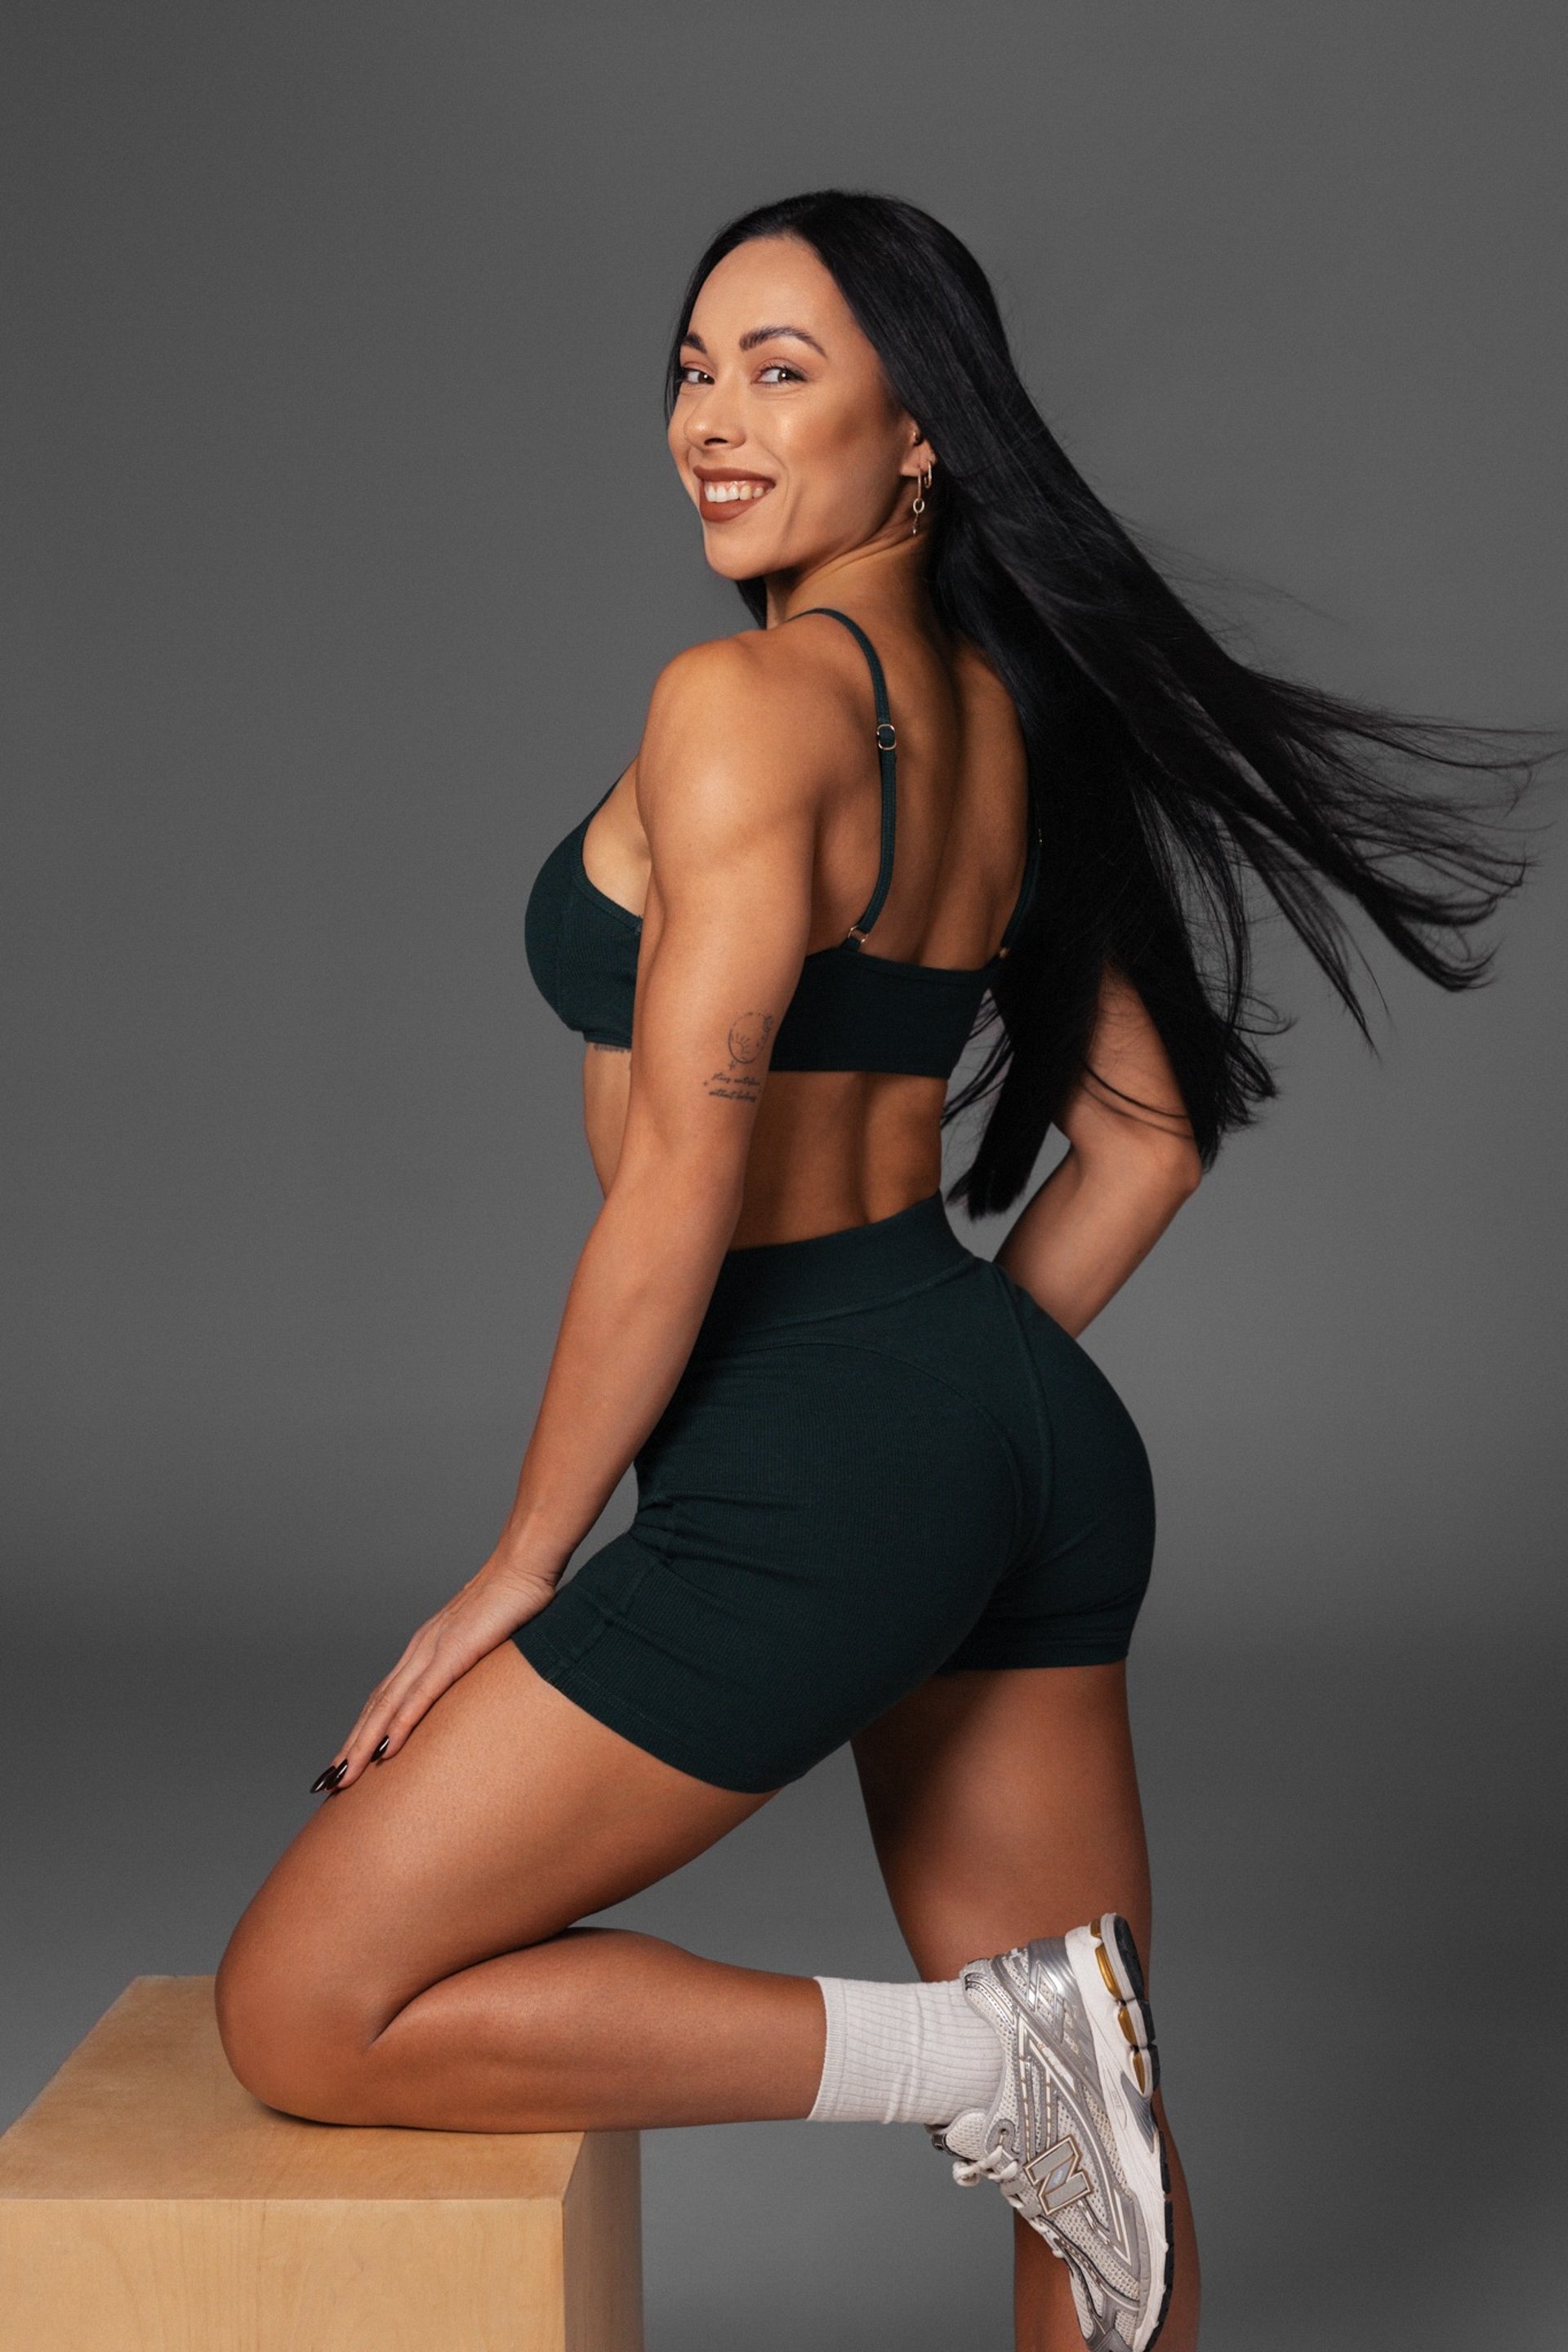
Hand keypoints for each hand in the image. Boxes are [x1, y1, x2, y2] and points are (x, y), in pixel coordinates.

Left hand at [309, 1559, 559, 1794]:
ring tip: (345, 1776)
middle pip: (375, 1707)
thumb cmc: (513, 1600)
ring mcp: (434, 1650)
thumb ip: (477, 1663)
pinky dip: (399, 1724)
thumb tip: (482, 1689)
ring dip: (363, 1744)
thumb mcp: (488, 1641)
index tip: (347, 1762)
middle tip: (328, 1783)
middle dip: (350, 1747)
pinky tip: (386, 1749)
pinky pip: (421, 1695)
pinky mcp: (455, 1652)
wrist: (523, 1564)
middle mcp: (420, 1650)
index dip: (362, 1731)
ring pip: (388, 1707)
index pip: (384, 1698)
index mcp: (425, 1649)